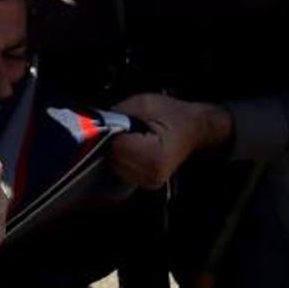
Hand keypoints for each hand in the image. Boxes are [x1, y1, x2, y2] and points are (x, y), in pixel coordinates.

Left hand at [107, 93, 231, 188]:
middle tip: (128, 129)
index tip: (120, 122)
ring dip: (116, 151)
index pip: (113, 147)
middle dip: (113, 142)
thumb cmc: (173, 115)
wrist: (194, 128)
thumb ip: (118, 114)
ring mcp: (149, 183)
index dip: (111, 131)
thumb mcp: (144, 104)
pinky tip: (132, 148)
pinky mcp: (145, 184)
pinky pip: (120, 170)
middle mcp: (151, 175)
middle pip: (111, 159)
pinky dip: (121, 158)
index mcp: (153, 157)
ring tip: (132, 138)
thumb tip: (94, 122)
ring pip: (112, 166)